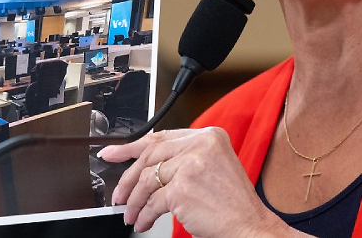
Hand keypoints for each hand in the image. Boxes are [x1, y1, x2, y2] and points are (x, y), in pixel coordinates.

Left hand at [97, 128, 289, 236]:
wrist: (249, 225)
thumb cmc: (232, 202)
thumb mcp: (212, 167)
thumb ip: (184, 157)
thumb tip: (144, 164)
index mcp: (209, 135)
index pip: (161, 137)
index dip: (131, 146)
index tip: (112, 153)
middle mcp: (200, 145)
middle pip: (150, 156)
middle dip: (127, 178)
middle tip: (118, 195)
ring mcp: (191, 165)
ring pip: (147, 180)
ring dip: (135, 201)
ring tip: (131, 214)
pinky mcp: (183, 188)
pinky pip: (152, 202)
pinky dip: (145, 215)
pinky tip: (144, 222)